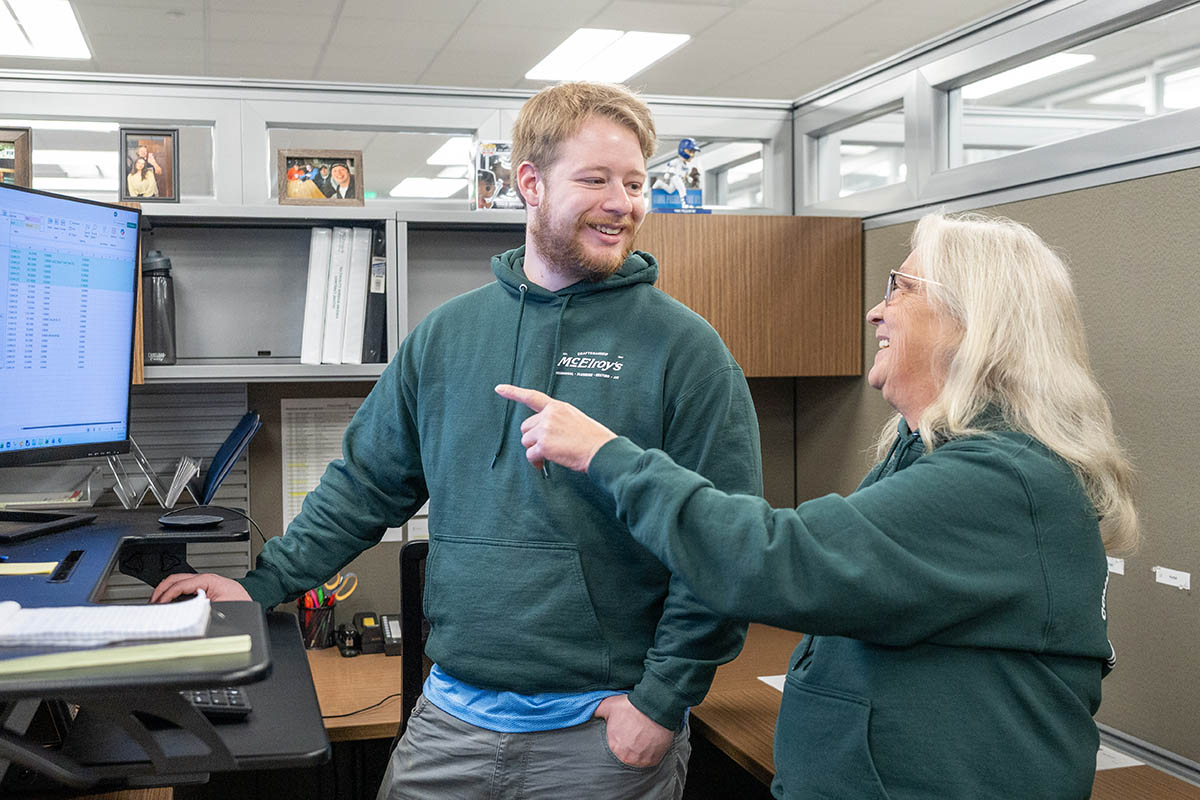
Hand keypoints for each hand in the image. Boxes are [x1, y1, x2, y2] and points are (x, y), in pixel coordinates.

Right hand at [150, 572, 250, 602]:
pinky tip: (170, 604)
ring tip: (158, 604)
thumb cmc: (242, 606)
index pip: (180, 584)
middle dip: (161, 591)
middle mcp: (206, 579)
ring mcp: (206, 583)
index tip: (158, 606)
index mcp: (208, 580)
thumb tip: (183, 612)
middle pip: (176, 579)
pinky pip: (186, 588)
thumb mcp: (219, 608)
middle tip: (152, 604)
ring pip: (180, 583)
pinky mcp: (206, 589)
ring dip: (167, 592)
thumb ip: (199, 608)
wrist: (254, 606)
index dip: (166, 595)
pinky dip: (175, 594)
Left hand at [494, 384, 615, 472]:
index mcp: (558, 407)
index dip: (513, 392)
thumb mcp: (576, 419)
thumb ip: (558, 421)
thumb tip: (544, 434)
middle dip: (533, 439)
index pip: (532, 397)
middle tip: (546, 448)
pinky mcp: (544, 445)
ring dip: (534, 450)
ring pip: (526, 441)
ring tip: (550, 455)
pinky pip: (530, 455)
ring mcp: (546, 429)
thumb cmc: (594, 439)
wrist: (602, 451)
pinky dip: (536, 462)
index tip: (499, 388)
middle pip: (526, 428)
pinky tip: (545, 463)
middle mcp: (550, 415)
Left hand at [593, 695, 673, 767]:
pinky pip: (650, 759)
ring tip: (643, 737)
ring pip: (638, 758)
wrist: (653, 707)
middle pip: (626, 753)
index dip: (619, 738)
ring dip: (640, 750)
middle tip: (634, 734)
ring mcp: (640, 760)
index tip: (624, 731)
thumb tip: (587, 712)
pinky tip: (650, 741)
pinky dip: (650, 752)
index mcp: (613, 747)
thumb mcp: (608, 705)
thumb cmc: (630, 707)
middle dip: (629, 745)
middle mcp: (625, 757)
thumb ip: (596, 711)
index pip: (614, 747)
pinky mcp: (653, 760)